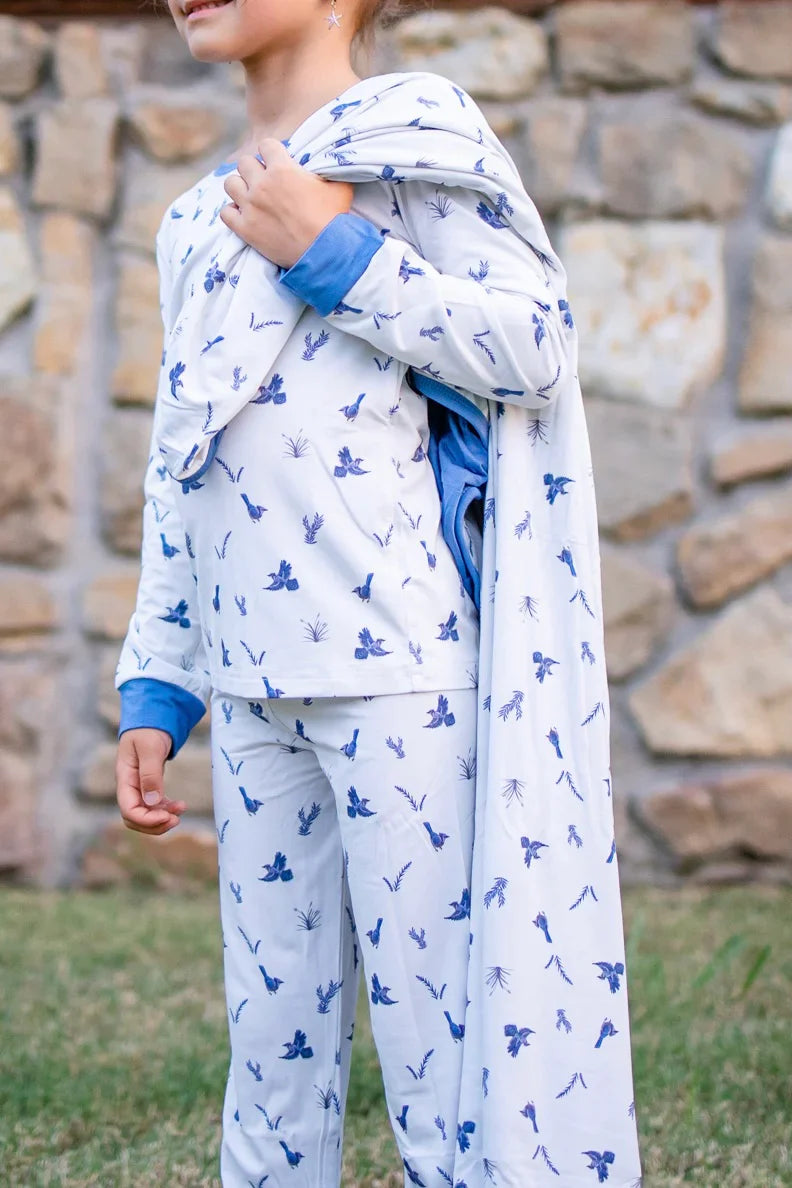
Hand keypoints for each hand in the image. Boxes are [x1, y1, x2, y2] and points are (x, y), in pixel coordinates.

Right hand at [115, 728, 185, 835]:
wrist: (152, 717)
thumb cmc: (149, 729)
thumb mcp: (150, 748)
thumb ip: (150, 774)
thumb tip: (151, 802)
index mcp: (124, 778)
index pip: (128, 809)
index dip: (146, 819)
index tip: (167, 817)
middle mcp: (129, 786)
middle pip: (134, 818)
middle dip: (154, 824)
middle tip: (176, 820)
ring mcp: (138, 786)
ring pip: (145, 814)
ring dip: (162, 818)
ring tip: (181, 811)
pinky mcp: (149, 785)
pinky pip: (154, 805)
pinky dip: (166, 809)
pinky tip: (179, 806)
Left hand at [219, 137, 354, 268]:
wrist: (324, 253)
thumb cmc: (333, 219)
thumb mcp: (339, 187)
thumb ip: (329, 169)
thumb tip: (331, 160)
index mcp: (282, 169)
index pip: (266, 145)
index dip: (272, 152)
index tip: (277, 162)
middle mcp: (262, 184)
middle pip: (244, 163)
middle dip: (254, 169)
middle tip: (265, 181)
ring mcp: (251, 207)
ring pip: (230, 184)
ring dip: (240, 188)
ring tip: (251, 196)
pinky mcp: (245, 229)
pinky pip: (225, 212)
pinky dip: (233, 212)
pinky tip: (245, 215)